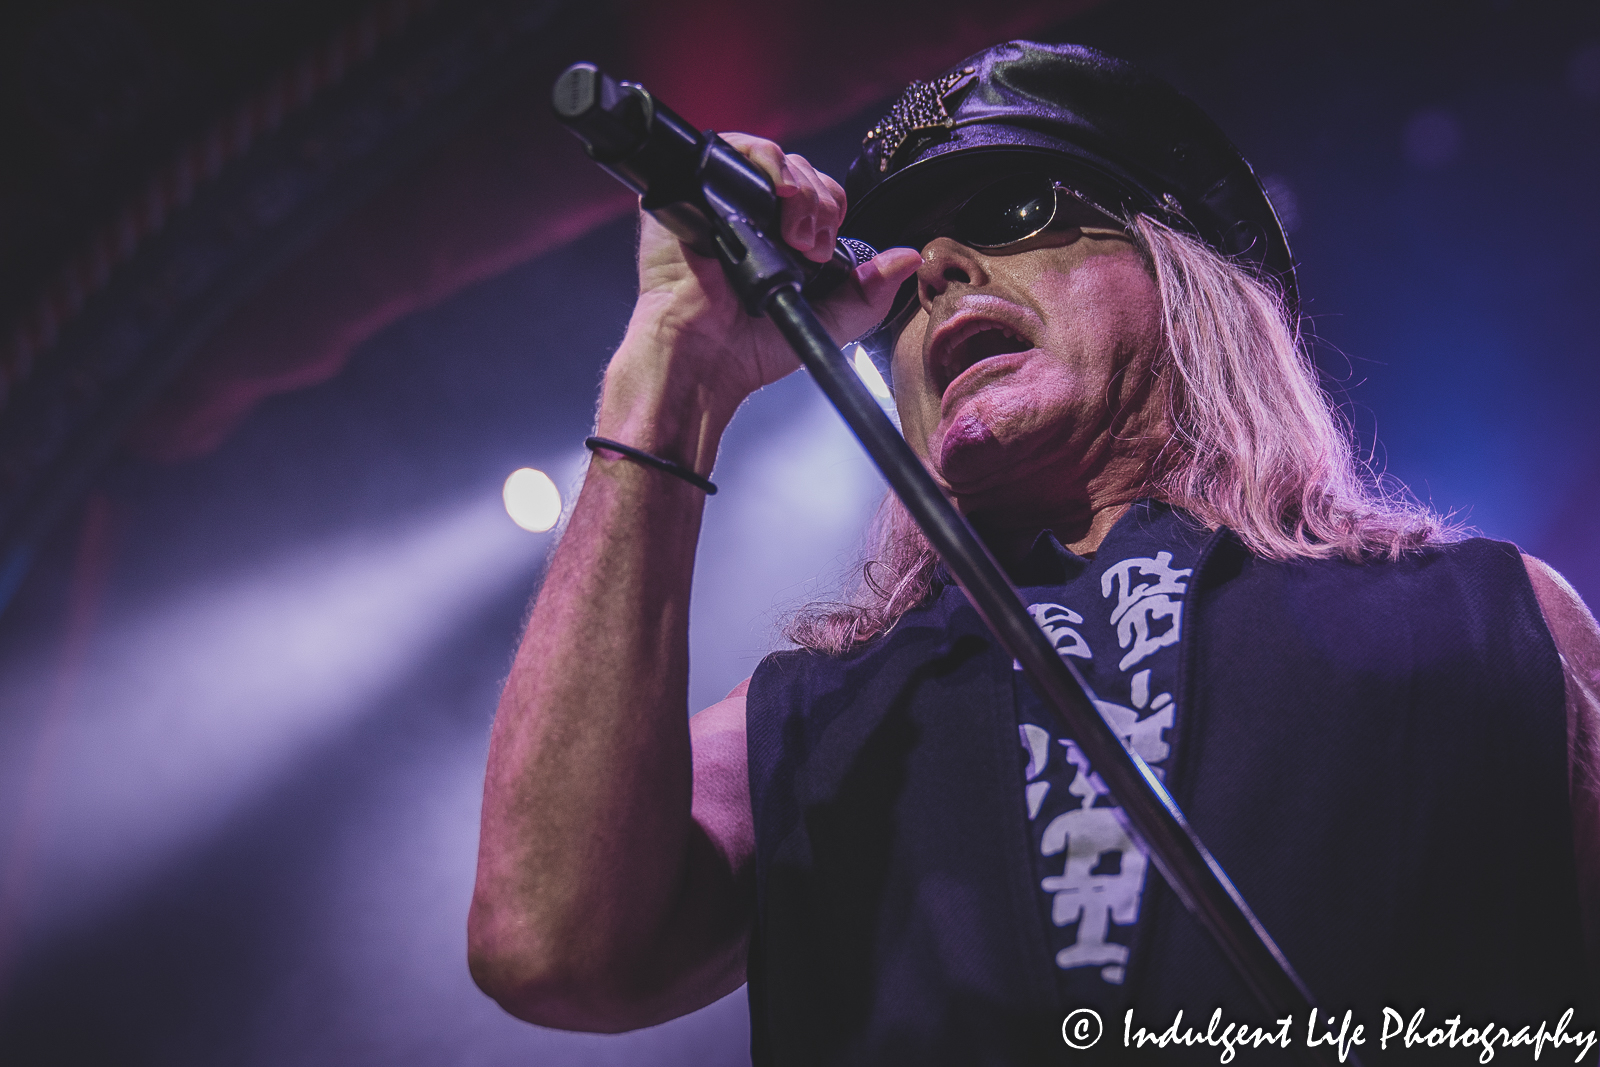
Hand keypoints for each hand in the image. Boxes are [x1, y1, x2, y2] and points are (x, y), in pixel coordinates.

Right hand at [613, 133, 921, 428]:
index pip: (817, 196)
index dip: (829, 209)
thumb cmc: (749, 349)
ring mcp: (719, 200)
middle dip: (818, 201)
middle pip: (800, 172)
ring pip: (773, 158)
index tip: (825, 246)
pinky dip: (760, 160)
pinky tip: (774, 192)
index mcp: (780, 239)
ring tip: (791, 232)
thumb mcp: (827, 321)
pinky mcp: (689, 189)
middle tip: (809, 246)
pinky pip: (731, 150)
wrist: (702, 354)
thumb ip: (869, 292)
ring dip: (796, 185)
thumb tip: (909, 260)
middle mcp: (751, 216)